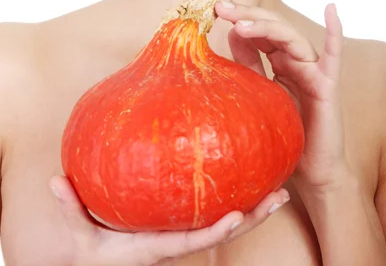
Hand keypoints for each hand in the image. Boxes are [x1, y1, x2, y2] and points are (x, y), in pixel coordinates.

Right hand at [49, 175, 289, 265]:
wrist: (97, 264)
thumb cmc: (92, 251)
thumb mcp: (79, 235)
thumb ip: (71, 208)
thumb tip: (56, 181)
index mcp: (157, 247)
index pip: (191, 242)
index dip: (215, 231)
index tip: (237, 216)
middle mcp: (177, 242)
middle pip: (222, 231)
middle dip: (252, 216)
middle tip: (280, 195)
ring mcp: (183, 235)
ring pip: (225, 222)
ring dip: (254, 208)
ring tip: (280, 187)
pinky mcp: (183, 226)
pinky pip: (213, 212)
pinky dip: (235, 199)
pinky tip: (248, 178)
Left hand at [214, 0, 350, 192]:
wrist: (309, 170)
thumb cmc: (283, 133)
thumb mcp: (257, 93)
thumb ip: (248, 63)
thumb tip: (232, 32)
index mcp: (278, 60)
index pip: (259, 30)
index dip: (239, 16)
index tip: (215, 5)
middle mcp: (295, 59)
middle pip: (272, 27)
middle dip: (246, 14)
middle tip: (221, 7)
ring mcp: (312, 69)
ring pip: (292, 36)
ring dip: (266, 26)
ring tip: (241, 24)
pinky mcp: (327, 83)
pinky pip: (334, 55)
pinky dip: (335, 31)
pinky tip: (330, 9)